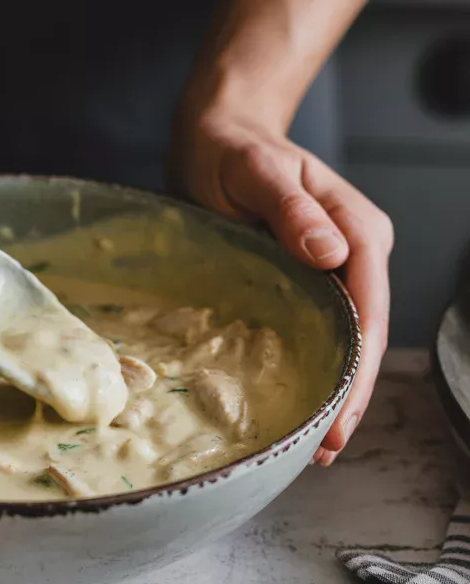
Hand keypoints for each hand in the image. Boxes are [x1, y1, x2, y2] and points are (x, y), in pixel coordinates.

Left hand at [170, 108, 393, 464]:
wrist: (216, 135)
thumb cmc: (231, 147)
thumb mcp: (253, 168)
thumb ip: (289, 208)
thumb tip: (329, 254)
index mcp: (355, 226)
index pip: (368, 305)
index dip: (356, 364)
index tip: (338, 412)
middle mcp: (354, 250)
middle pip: (364, 332)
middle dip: (351, 393)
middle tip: (327, 448)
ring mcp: (335, 266)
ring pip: (346, 338)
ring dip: (336, 389)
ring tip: (318, 445)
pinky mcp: (308, 278)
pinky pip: (320, 328)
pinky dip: (314, 367)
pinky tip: (300, 402)